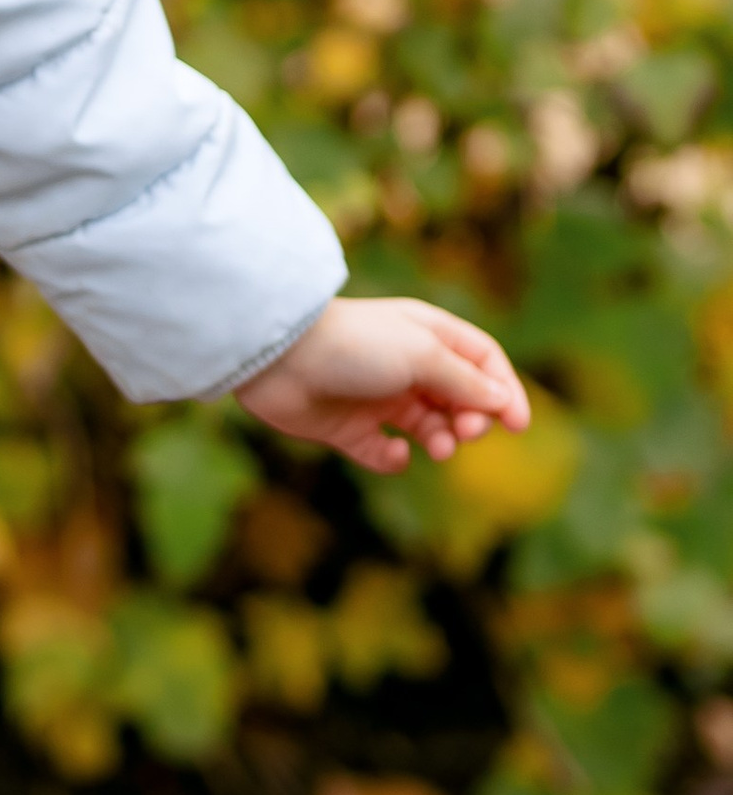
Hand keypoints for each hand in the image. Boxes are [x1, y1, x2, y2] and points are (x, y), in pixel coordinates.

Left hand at [235, 295, 528, 473]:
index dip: (504, 391)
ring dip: (443, 440)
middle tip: (465, 431)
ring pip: (428, 428)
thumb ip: (465, 381)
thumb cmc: (355, 344)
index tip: (516, 425)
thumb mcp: (422, 355)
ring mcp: (376, 397)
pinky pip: (384, 452)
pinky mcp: (347, 429)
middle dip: (472, 418)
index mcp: (427, 335)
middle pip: (460, 398)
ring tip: (439, 446)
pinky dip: (394, 458)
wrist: (278, 357)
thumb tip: (502, 401)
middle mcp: (405, 365)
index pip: (482, 362)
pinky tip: (393, 452)